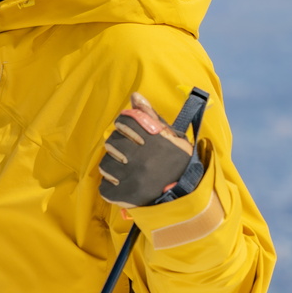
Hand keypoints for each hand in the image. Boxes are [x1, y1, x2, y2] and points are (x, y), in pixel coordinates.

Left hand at [99, 92, 196, 207]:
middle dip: (117, 144)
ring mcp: (134, 179)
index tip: (126, 128)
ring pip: (105, 164)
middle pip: (111, 141)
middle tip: (127, 151)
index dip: (123, 123)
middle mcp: (143, 158)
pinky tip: (124, 184)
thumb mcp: (171, 136)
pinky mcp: (126, 196)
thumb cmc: (176, 161)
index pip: (125, 121)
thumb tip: (135, 96)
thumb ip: (151, 116)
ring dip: (113, 166)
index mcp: (156, 141)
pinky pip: (104, 187)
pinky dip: (111, 186)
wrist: (187, 195)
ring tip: (126, 169)